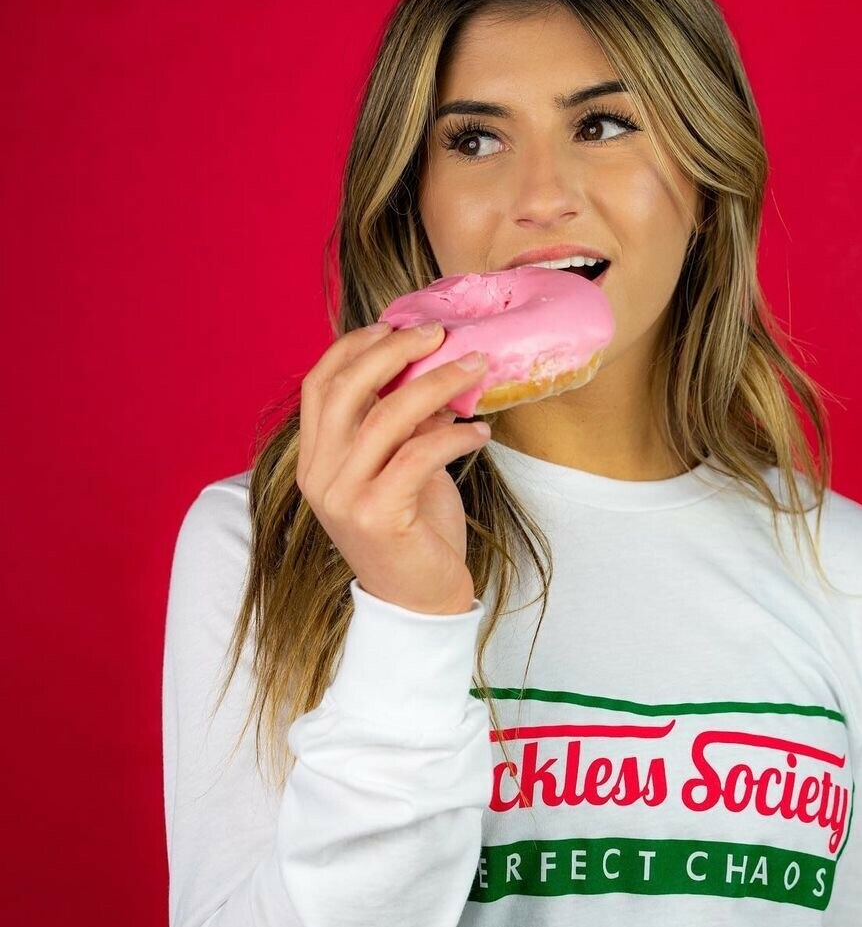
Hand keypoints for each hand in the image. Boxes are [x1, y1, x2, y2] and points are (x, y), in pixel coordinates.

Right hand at [296, 322, 489, 615]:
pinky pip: (417, 456)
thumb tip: (434, 372)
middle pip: (346, 390)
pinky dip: (454, 435)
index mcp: (315, 459)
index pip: (320, 385)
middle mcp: (319, 475)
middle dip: (394, 351)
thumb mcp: (401, 468)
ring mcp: (343, 497)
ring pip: (386, 418)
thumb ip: (402, 426)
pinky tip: (481, 432)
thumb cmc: (414, 531)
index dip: (354, 347)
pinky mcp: (377, 516)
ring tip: (476, 368)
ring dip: (437, 384)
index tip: (396, 324)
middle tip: (439, 334)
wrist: (420, 602)